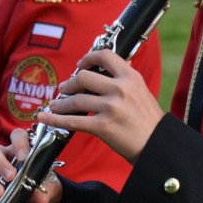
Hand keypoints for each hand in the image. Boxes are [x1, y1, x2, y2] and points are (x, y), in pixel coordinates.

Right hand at [0, 128, 61, 202]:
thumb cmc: (45, 189)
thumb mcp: (48, 188)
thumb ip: (44, 189)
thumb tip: (41, 198)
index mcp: (21, 151)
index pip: (17, 136)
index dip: (19, 143)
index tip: (24, 157)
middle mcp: (5, 160)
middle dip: (0, 162)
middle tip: (10, 177)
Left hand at [33, 49, 163, 163]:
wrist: (158, 146)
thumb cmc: (150, 121)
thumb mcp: (142, 91)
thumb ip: (124, 80)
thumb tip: (106, 70)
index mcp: (131, 77)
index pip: (105, 56)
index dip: (88, 58)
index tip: (80, 65)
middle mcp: (120, 89)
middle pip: (84, 77)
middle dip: (70, 83)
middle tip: (64, 88)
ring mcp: (111, 108)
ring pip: (76, 99)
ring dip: (61, 102)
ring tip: (55, 104)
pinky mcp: (103, 127)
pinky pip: (73, 121)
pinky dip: (55, 119)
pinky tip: (44, 117)